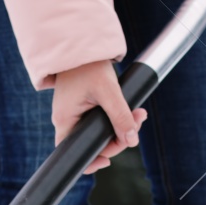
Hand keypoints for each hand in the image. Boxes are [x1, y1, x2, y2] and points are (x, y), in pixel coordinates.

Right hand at [50, 59, 146, 174]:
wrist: (81, 43)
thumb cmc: (89, 66)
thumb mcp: (108, 92)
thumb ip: (121, 117)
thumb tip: (131, 141)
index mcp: (65, 120)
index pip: (75, 152)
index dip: (93, 160)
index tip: (109, 160)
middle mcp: (67, 120)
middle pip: (93, 143)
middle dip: (119, 137)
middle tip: (138, 122)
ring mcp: (75, 114)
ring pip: (100, 131)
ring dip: (122, 126)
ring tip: (139, 114)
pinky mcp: (83, 107)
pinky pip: (100, 121)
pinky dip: (116, 118)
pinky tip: (131, 112)